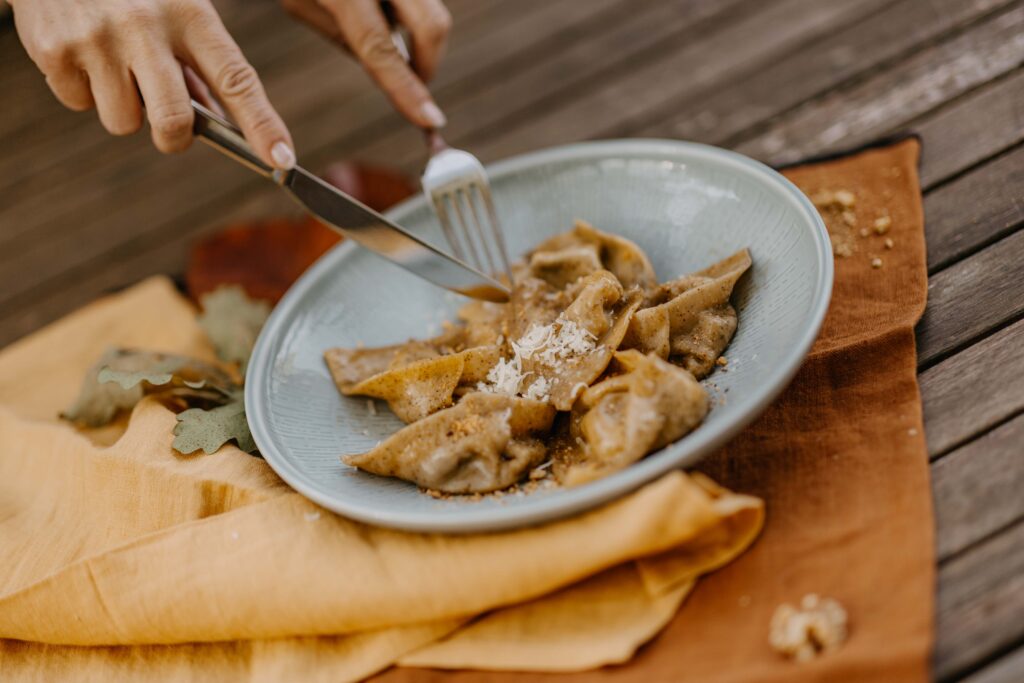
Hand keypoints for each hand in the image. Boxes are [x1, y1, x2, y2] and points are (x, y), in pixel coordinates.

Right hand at [10, 0, 295, 168]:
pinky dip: (83, 89)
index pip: (237, 80)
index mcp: (189, 13)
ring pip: (124, 122)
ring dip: (124, 108)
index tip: (283, 159)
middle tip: (170, 124)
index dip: (262, 125)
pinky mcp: (55, 51)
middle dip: (174, 138)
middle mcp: (145, 26)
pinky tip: (82, 52)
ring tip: (114, 64)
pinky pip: (79, 104)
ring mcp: (97, 39)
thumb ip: (198, 62)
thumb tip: (218, 124)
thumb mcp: (176, 7)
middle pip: (174, 122)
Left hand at [280, 0, 449, 128]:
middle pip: (432, 25)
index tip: (431, 121)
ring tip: (378, 25)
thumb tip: (386, 66)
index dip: (408, 91)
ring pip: (431, 9)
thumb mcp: (300, 2)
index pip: (382, 51)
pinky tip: (378, 6)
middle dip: (429, 61)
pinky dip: (408, 9)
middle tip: (414, 81)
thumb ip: (345, 36)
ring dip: (416, 31)